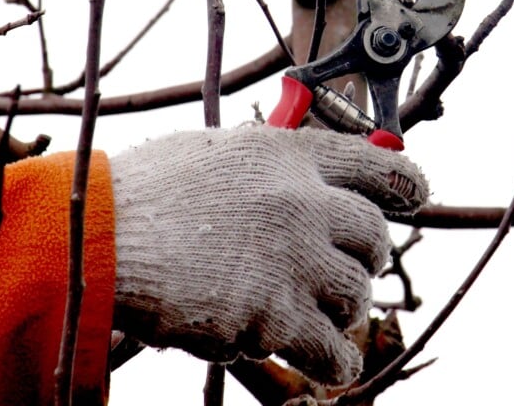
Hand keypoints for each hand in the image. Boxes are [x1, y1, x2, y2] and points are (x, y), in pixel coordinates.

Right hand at [109, 124, 427, 383]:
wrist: (99, 242)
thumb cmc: (142, 195)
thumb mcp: (213, 154)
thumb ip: (264, 165)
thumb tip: (299, 177)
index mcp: (287, 155)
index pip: (375, 164)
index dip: (404, 183)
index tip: (414, 196)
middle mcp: (302, 201)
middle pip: (375, 235)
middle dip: (366, 256)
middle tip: (345, 268)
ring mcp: (293, 259)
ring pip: (357, 292)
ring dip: (343, 307)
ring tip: (319, 313)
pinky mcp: (276, 316)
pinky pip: (334, 347)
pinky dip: (335, 358)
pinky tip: (330, 359)